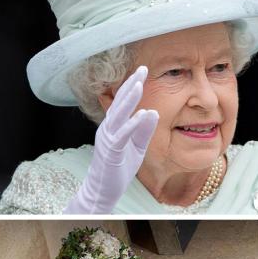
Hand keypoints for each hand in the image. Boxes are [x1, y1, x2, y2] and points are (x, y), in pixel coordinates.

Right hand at [64, 66, 158, 214]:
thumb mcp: (138, 147)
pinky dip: (132, 124)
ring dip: (129, 99)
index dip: (132, 85)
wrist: (104, 189)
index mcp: (113, 125)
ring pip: (118, 115)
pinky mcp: (111, 151)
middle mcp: (108, 128)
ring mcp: (107, 139)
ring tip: (139, 84)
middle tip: (142, 68)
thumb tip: (153, 112)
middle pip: (119, 102)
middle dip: (130, 84)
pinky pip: (122, 135)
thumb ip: (144, 130)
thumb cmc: (120, 167)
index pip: (123, 101)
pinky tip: (143, 114)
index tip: (143, 70)